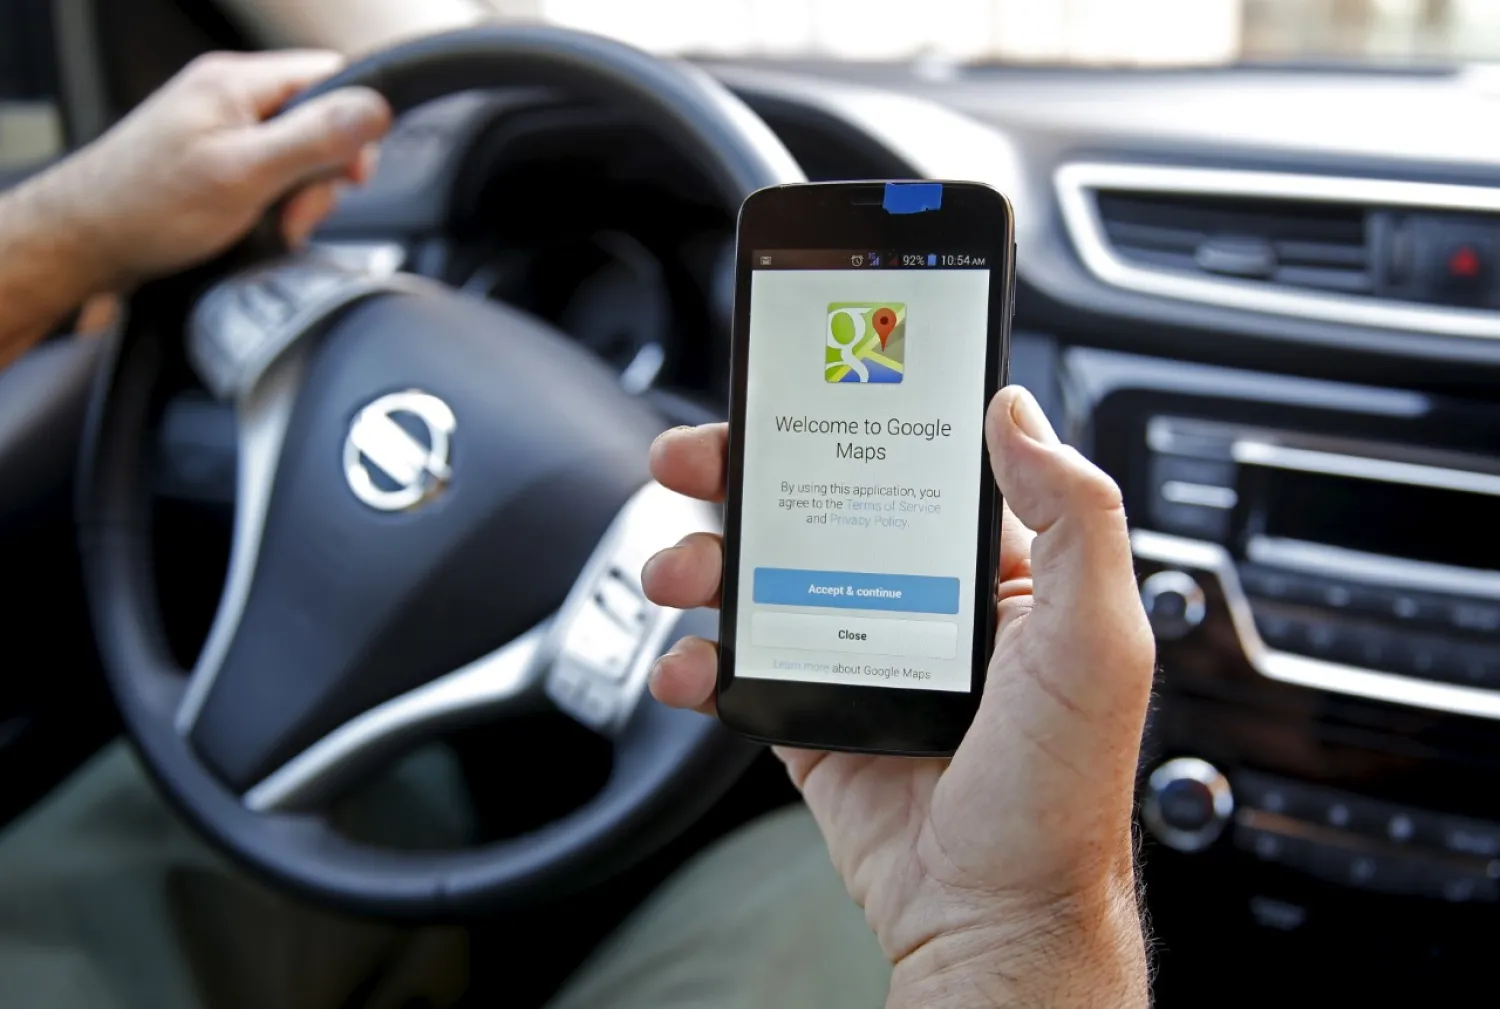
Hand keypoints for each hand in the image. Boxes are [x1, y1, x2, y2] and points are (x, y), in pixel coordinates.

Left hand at [41, 50, 390, 290]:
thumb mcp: (244, 173)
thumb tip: (374, 109)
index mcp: (237, 82)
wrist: (84, 242)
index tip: (350, 175)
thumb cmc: (146, 208)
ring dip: (299, 197)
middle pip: (319, 122)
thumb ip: (313, 139)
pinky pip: (273, 174)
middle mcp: (231, 97)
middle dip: (321, 175)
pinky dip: (277, 205)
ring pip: (299, 154)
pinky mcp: (218, 160)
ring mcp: (223, 129)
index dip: (354, 127)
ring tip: (273, 225)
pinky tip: (259, 226)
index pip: (331, 78)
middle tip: (296, 212)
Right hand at [641, 387, 1154, 1007]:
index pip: (904, 465)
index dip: (841, 422)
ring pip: (759, 578)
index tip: (788, 393)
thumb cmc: (1061, 794)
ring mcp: (854, 656)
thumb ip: (1073, 519)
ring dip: (702, 561)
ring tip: (677, 571)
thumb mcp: (1095, 642)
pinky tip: (691, 669)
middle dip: (739, 478)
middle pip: (811, 510)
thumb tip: (1017, 412)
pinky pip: (736, 668)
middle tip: (690, 463)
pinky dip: (696, 661)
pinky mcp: (810, 717)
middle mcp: (915, 602)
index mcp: (987, 572)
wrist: (994, 918)